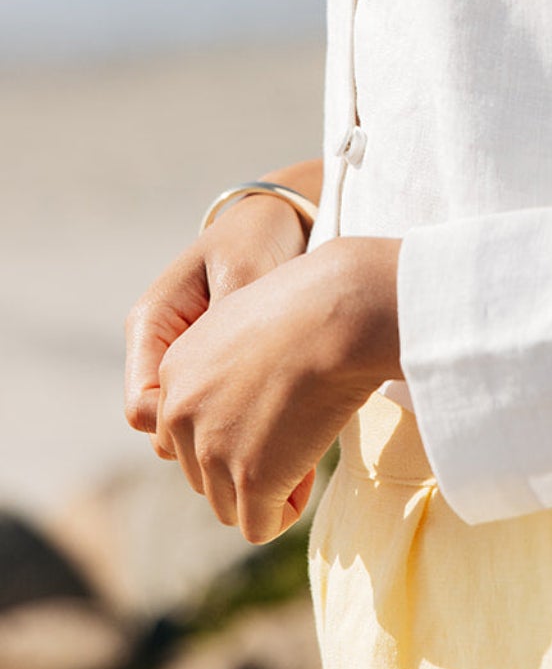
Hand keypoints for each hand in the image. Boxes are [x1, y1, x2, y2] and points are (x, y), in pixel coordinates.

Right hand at [124, 187, 314, 441]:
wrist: (282, 219)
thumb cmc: (260, 240)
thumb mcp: (246, 274)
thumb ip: (231, 327)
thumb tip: (231, 386)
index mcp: (153, 324)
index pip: (142, 406)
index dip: (178, 431)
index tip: (233, 434)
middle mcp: (164, 351)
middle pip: (165, 429)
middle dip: (209, 448)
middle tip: (270, 449)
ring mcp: (190, 364)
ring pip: (193, 430)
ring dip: (232, 443)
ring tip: (286, 442)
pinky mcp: (221, 371)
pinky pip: (223, 415)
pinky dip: (252, 430)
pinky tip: (292, 430)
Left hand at [153, 237, 403, 544]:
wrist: (340, 312)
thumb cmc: (314, 303)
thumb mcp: (249, 318)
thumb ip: (231, 361)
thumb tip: (250, 395)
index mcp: (175, 371)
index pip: (187, 432)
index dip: (232, 432)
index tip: (273, 411)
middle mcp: (182, 413)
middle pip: (203, 473)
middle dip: (247, 465)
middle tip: (296, 434)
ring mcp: (213, 449)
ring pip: (227, 504)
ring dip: (265, 489)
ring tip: (305, 452)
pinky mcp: (251, 477)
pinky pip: (258, 526)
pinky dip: (282, 513)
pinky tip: (307, 478)